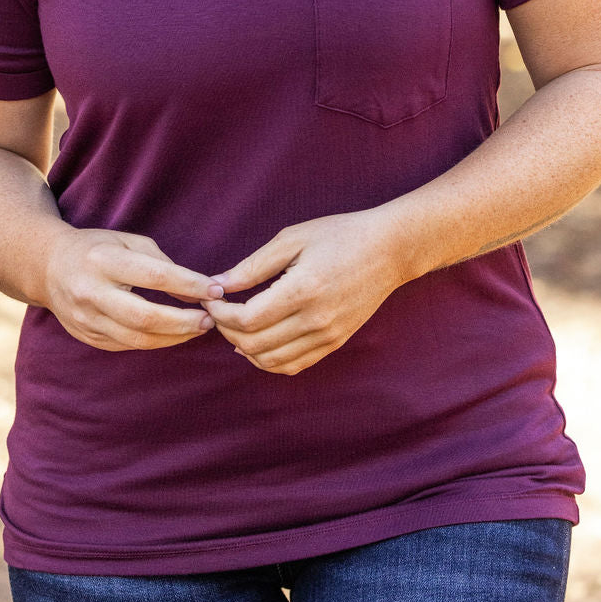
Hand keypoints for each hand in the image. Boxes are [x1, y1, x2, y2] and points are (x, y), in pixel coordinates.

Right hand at [43, 227, 224, 351]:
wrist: (47, 267)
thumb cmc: (96, 248)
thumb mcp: (127, 241)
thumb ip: (162, 263)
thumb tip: (197, 290)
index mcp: (103, 261)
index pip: (154, 276)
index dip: (189, 286)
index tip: (215, 290)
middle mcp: (91, 292)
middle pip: (145, 317)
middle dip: (183, 322)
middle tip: (209, 320)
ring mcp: (86, 319)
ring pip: (137, 339)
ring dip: (174, 337)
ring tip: (197, 329)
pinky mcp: (88, 337)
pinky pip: (127, 345)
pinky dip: (155, 342)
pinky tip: (173, 335)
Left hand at [202, 210, 405, 375]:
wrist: (389, 250)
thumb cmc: (339, 235)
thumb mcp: (292, 239)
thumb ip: (253, 265)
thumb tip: (219, 284)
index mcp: (304, 289)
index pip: (247, 320)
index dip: (220, 312)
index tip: (211, 296)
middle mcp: (316, 320)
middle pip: (254, 345)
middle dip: (226, 330)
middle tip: (218, 310)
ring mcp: (327, 336)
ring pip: (271, 362)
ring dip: (243, 348)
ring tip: (234, 325)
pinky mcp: (334, 343)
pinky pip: (293, 365)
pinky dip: (267, 360)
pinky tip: (257, 341)